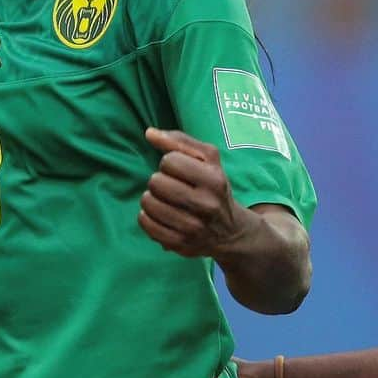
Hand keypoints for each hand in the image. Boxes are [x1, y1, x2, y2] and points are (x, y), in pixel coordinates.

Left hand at [138, 127, 252, 258]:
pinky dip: (147, 217)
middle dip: (159, 181)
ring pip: (148, 203)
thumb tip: (149, 133)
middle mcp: (206, 205)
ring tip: (165, 200)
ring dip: (151, 198)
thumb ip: (178, 141)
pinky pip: (146, 224)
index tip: (179, 171)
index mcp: (214, 179)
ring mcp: (193, 227)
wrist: (231, 231)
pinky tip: (159, 214)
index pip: (169, 161)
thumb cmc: (213, 187)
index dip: (169, 162)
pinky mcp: (180, 244)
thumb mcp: (207, 159)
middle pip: (156, 182)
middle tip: (171, 187)